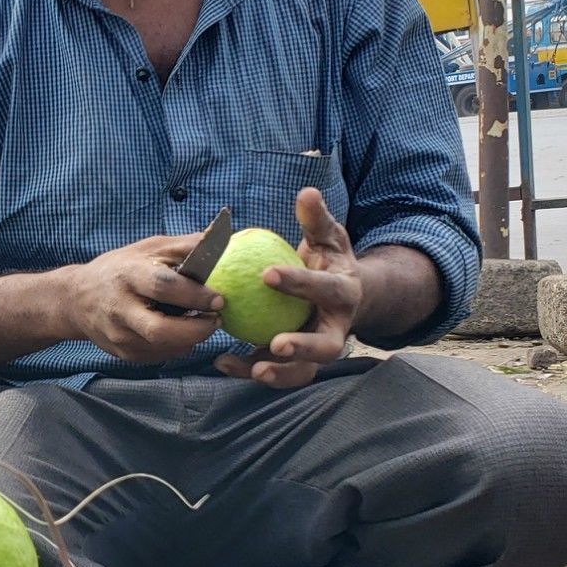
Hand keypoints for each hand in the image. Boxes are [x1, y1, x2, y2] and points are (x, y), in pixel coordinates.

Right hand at [65, 233, 222, 363]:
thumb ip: (185, 246)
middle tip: (216, 320)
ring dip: (190, 339)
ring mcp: (119, 335)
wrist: (77, 299)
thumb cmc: (119, 269)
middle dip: (196, 330)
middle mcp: (120, 308)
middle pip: (160, 330)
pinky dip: (177, 346)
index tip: (219, 299)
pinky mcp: (123, 353)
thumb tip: (223, 238)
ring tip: (201, 323)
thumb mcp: (148, 248)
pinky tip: (181, 331)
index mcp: (128, 275)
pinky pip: (159, 356)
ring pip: (163, 348)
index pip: (163, 287)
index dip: (194, 295)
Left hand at [214, 188, 360, 389]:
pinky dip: (249, 370)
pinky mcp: (296, 362)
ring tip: (251, 368)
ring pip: (303, 370)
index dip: (301, 283)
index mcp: (345, 293)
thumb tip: (306, 193)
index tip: (266, 273)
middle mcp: (336, 328)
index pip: (326, 289)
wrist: (342, 295)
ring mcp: (316, 349)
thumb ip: (316, 219)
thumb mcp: (327, 236)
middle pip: (327, 347)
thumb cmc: (329, 259)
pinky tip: (222, 362)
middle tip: (276, 344)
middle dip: (303, 348)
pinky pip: (276, 371)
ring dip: (278, 372)